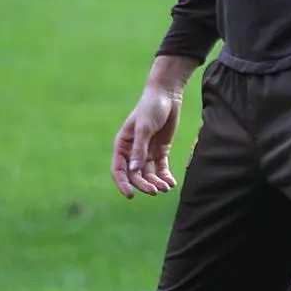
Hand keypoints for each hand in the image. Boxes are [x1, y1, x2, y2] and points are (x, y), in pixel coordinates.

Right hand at [112, 84, 181, 198]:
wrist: (167, 95)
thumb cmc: (151, 108)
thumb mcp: (144, 128)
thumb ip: (139, 149)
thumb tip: (133, 171)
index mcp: (122, 145)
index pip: (118, 169)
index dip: (123, 183)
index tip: (130, 195)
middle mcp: (132, 151)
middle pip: (135, 174)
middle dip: (144, 184)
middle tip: (156, 191)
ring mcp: (147, 152)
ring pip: (149, 173)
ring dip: (156, 182)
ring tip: (166, 188)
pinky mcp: (160, 150)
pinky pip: (161, 168)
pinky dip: (165, 176)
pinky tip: (171, 183)